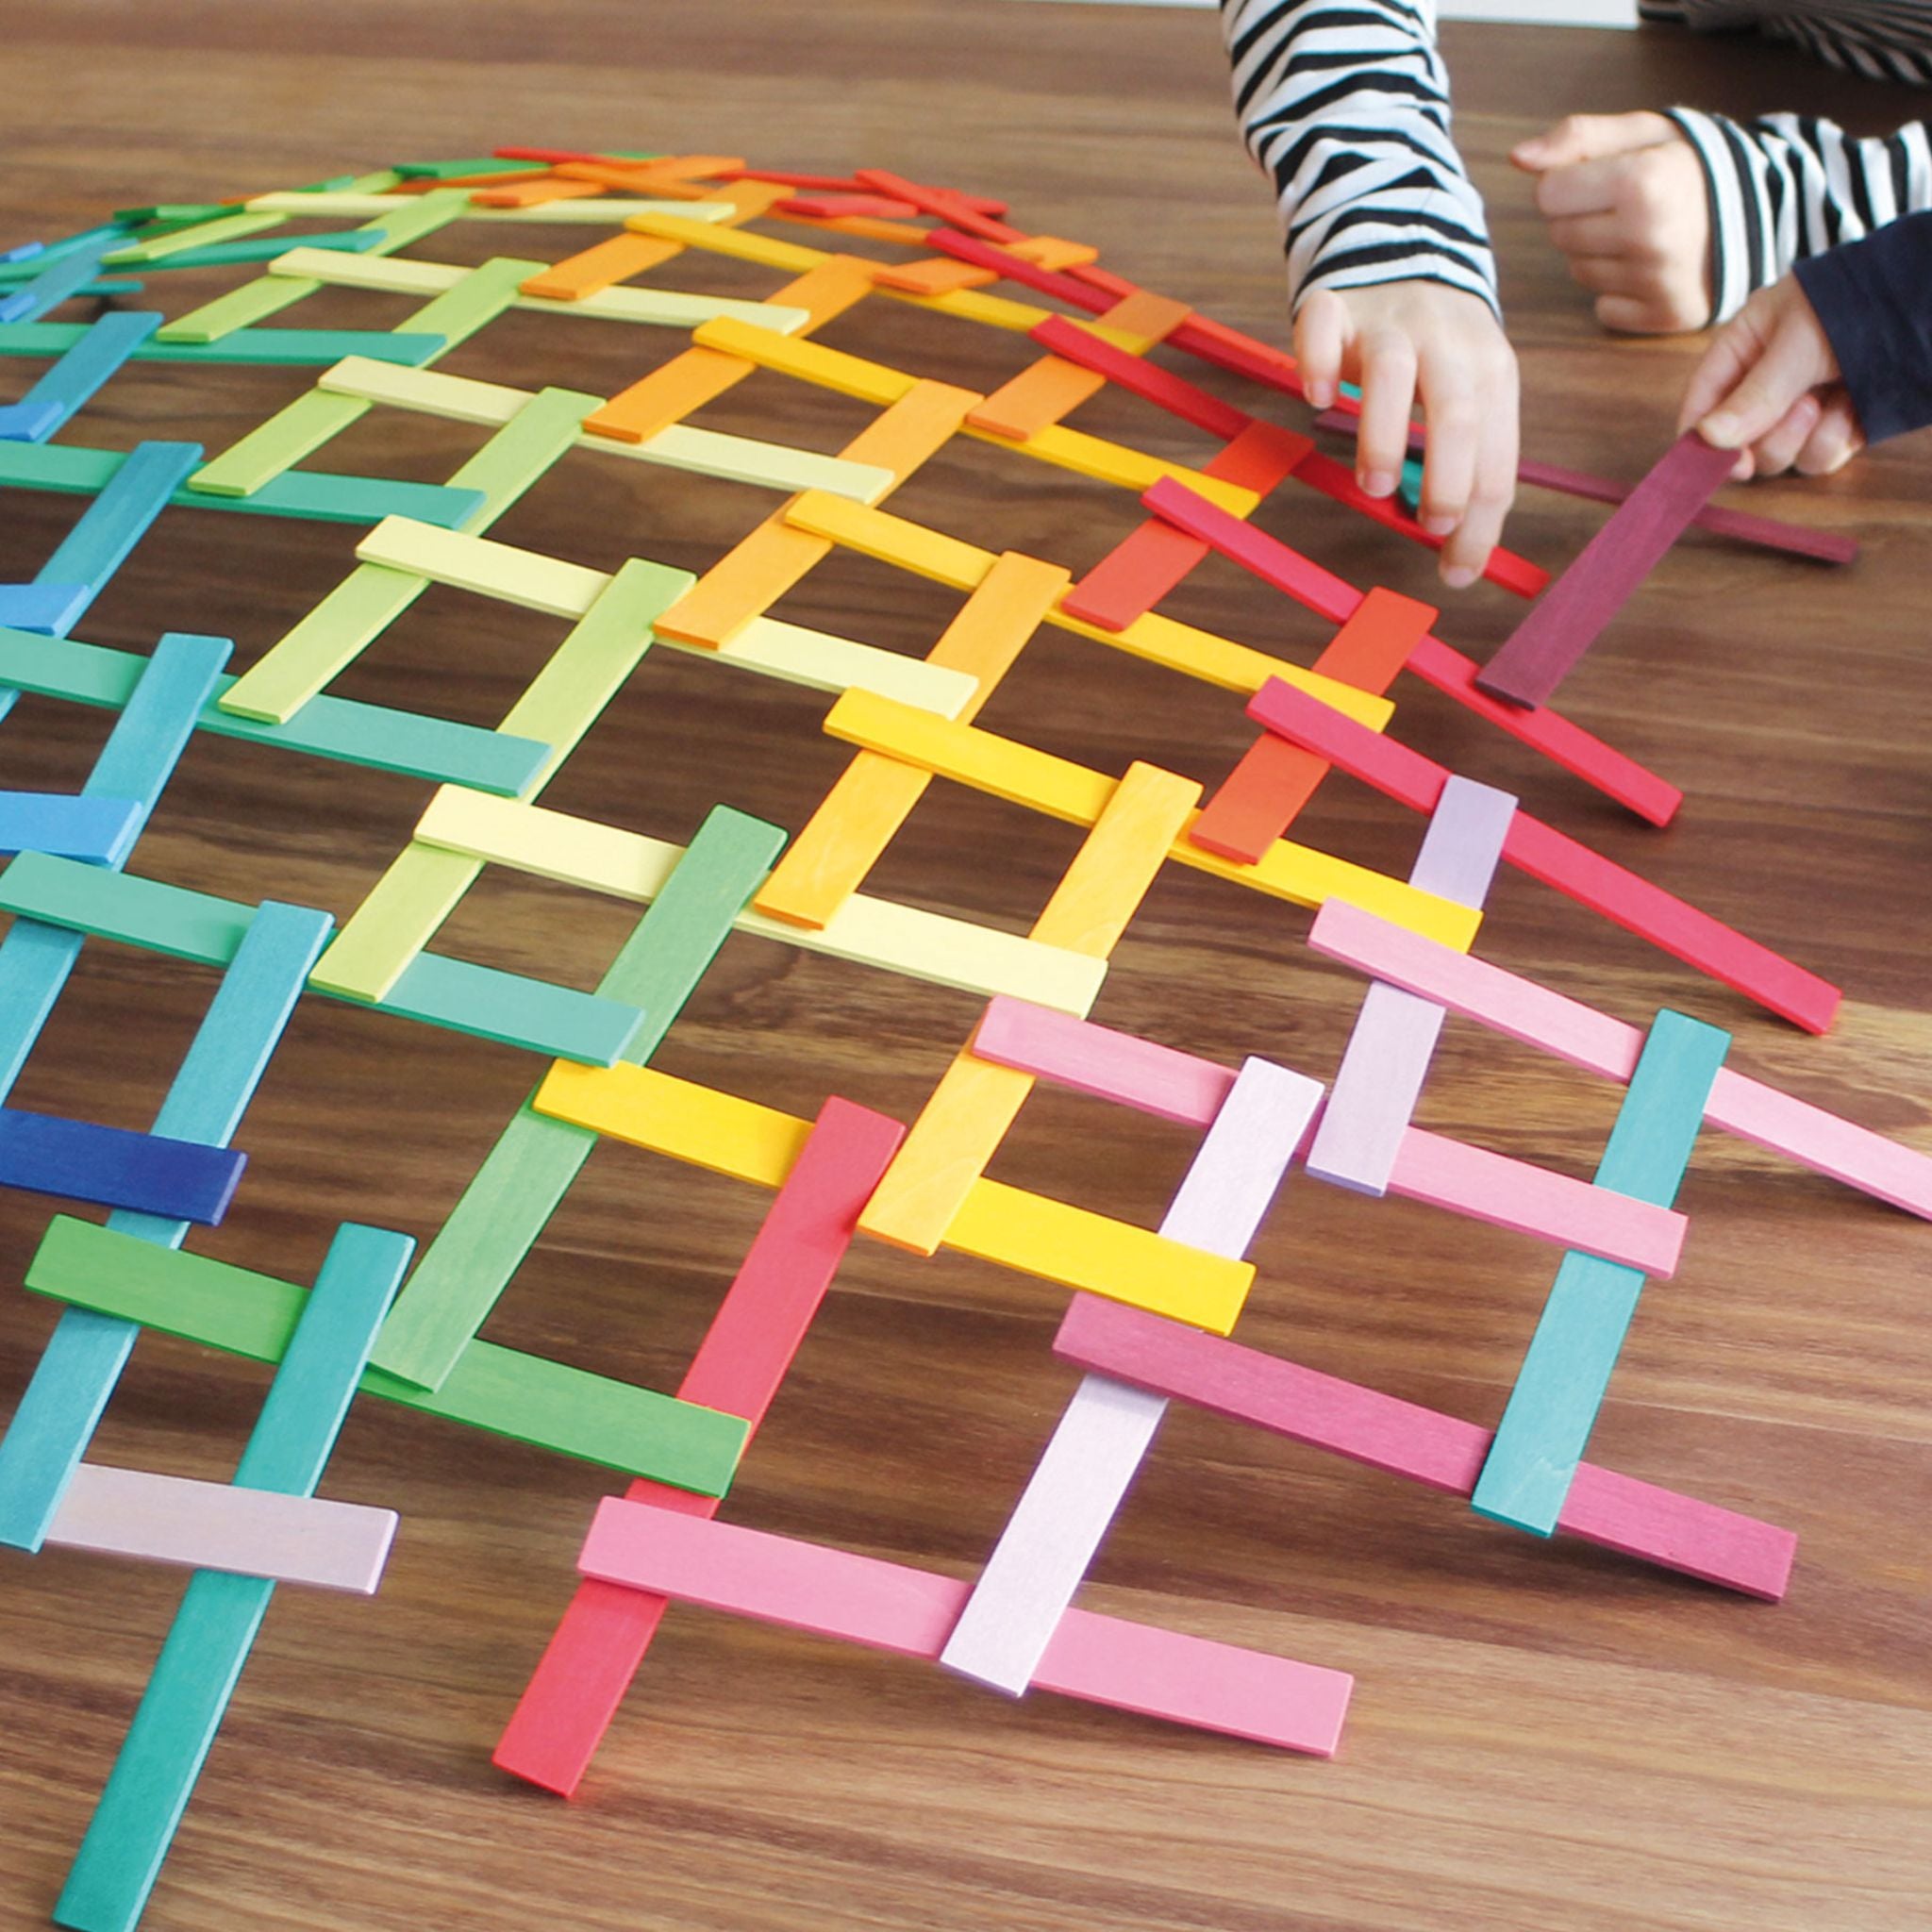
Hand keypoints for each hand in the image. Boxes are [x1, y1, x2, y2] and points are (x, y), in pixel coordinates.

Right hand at [1295, 281, 1517, 589]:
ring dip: (1384, 435)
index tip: (1458, 569)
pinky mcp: (1334, 306)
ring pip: (1391, 373)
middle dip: (1450, 477)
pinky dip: (1319, 363)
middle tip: (1432, 527)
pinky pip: (1323, 329)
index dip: (1482, 518)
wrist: (1405, 239)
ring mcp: (1389, 320)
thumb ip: (1466, 453)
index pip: (1497, 454)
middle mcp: (1445, 342)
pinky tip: (1318, 398)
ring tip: (1375, 487)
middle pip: (1457, 411)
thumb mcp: (1470, 387)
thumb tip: (1456, 542)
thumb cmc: (1438, 345)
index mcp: (1490, 370)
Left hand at [1512, 112, 1711, 333]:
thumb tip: (1519, 158)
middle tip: (1628, 206)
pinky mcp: (1666, 315)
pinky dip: (1620, 291)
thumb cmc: (1692, 165)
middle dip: (1583, 217)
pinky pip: (1605, 308)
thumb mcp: (1642, 132)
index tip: (1603, 178)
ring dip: (1600, 253)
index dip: (1569, 183)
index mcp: (1642, 182)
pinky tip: (1652, 266)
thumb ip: (1578, 137)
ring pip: (1579, 272)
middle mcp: (1649, 236)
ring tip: (1644, 232)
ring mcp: (1658, 280)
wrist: (1765, 205)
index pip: (1548, 194)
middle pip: (1560, 235)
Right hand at [1678, 275, 1861, 479]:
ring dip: (1804, 440)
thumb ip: (1755, 394)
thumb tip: (1707, 439)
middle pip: (1740, 444)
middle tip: (1803, 409)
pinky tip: (1854, 412)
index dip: (1702, 438)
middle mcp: (1767, 385)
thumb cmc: (1856, 301)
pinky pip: (1817, 459)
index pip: (1703, 402)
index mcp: (1745, 350)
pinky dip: (1834, 443)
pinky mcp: (1837, 426)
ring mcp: (1803, 408)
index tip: (1720, 464)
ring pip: (1780, 457)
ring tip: (1833, 403)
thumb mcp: (1799, 342)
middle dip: (1770, 438)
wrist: (1926, 298)